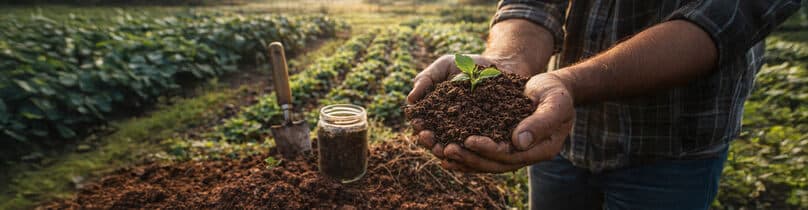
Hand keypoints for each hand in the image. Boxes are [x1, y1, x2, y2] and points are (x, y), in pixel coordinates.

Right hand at [407, 54, 528, 159]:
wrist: (499, 66)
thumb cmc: (467, 64)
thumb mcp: (444, 66)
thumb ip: (425, 79)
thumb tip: (409, 100)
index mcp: (435, 112)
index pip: (423, 124)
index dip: (419, 126)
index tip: (419, 124)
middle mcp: (449, 126)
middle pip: (436, 140)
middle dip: (430, 142)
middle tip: (430, 140)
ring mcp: (467, 133)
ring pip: (454, 148)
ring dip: (447, 152)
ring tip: (446, 150)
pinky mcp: (486, 136)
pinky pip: (478, 148)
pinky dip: (472, 151)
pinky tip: (469, 150)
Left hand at [441, 73, 574, 172]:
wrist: (555, 89)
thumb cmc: (557, 93)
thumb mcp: (555, 103)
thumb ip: (541, 123)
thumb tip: (518, 142)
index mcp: (541, 150)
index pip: (511, 155)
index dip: (489, 150)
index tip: (469, 140)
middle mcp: (526, 155)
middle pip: (494, 163)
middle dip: (469, 157)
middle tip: (446, 149)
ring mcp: (513, 151)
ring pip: (485, 160)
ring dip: (461, 157)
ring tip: (439, 150)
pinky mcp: (502, 142)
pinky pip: (481, 151)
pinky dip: (464, 150)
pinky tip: (444, 146)